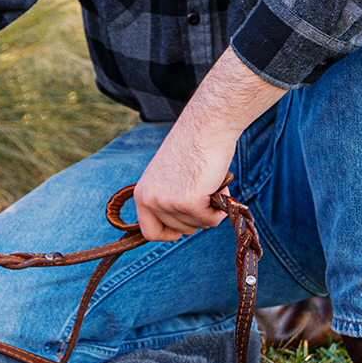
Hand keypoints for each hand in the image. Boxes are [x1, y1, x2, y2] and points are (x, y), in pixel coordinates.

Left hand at [130, 47, 280, 241]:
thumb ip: (168, 201)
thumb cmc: (191, 151)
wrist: (204, 129)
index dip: (170, 233)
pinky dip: (220, 210)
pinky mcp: (187, 202)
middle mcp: (149, 200)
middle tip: (204, 193)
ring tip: (210, 185)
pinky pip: (210, 221)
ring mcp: (167, 202)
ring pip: (197, 226)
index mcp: (142, 194)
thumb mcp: (168, 179)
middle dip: (196, 217)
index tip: (185, 223)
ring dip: (210, 211)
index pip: (149, 233)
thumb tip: (179, 228)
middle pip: (179, 232)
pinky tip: (218, 188)